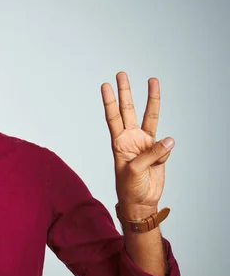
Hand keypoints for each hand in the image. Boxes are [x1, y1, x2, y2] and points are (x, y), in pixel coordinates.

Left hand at [101, 72, 174, 218]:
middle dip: (125, 92)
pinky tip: (159, 164)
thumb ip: (151, 154)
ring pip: (148, 116)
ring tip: (152, 80)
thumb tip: (168, 141)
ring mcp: (145, 143)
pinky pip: (165, 145)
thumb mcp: (134, 170)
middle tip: (121, 74)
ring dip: (150, 99)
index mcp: (118, 142)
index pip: (113, 117)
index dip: (110, 102)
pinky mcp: (158, 150)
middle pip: (128, 110)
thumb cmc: (129, 188)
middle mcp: (130, 139)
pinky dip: (165, 151)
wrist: (141, 201)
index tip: (105, 86)